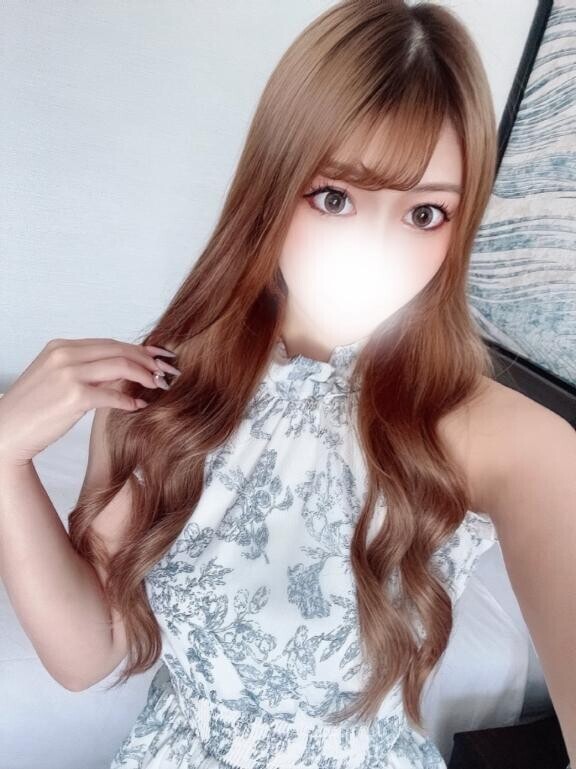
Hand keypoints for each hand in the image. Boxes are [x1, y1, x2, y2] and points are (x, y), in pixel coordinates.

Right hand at [0, 338, 178, 465]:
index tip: (158, 356)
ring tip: (160, 385)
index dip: (138, 349)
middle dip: (148, 360)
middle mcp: (65, 355)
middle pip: (119, 350)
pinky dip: (130, 400)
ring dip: (146, 376)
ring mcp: (69, 374)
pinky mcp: (73, 396)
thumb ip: (85, 370)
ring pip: (121, 367)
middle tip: (168, 370)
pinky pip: (113, 395)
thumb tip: (119, 370)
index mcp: (61, 347)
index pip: (109, 343)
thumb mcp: (56, 378)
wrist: (6, 431)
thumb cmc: (32, 409)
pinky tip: (140, 406)